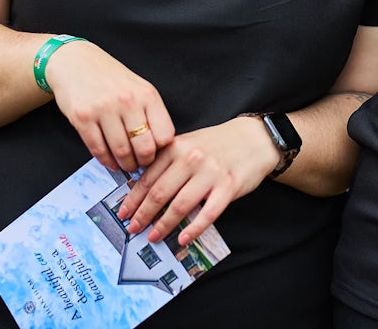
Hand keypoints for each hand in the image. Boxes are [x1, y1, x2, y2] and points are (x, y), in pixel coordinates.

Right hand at [45, 40, 175, 172]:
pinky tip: (110, 162)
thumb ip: (149, 112)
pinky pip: (98, 149)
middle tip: (140, 165)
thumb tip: (158, 146)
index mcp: (147, 94)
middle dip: (143, 162)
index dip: (161, 150)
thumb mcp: (138, 87)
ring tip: (126, 165)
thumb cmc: (109, 77)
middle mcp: (127, 101)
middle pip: (144, 148)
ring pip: (121, 152)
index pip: (165, 135)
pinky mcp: (83, 118)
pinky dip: (106, 161)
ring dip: (125, 164)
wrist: (75, 61)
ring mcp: (104, 109)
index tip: (156, 154)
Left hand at [118, 115, 280, 243]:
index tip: (123, 213)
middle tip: (133, 229)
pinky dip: (193, 228)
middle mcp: (191, 159)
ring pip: (180, 205)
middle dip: (143, 215)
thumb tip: (141, 188)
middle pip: (160, 193)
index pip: (148, 178)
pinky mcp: (228, 186)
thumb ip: (167, 161)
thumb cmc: (218, 144)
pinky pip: (208, 213)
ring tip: (153, 236)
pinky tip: (182, 238)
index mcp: (177, 147)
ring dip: (163, 224)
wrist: (254, 138)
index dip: (133, 199)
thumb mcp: (188, 144)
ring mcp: (210, 173)